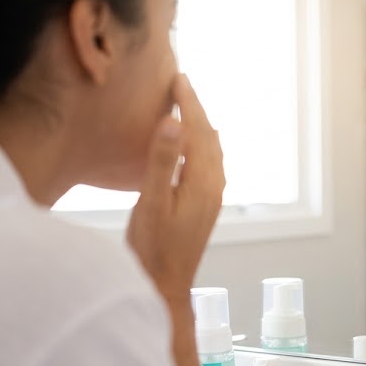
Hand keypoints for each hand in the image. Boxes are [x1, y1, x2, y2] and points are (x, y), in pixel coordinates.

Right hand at [127, 74, 223, 308]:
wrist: (166, 286)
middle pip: (209, 138)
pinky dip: (201, 145)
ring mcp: (212, 198)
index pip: (198, 131)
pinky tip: (191, 148)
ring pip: (212, 151)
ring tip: (186, 107)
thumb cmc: (154, 249)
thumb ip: (162, 162)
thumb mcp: (151, 203)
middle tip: (182, 85)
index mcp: (203, 182)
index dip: (188, 103)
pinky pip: (209, 165)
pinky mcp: (205, 206)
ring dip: (200, 127)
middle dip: (196, 110)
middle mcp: (214, 187)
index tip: (179, 79)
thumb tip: (175, 123)